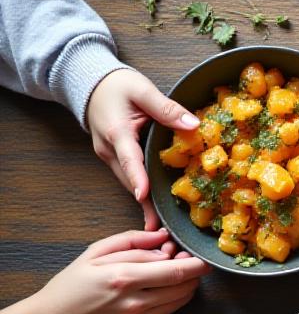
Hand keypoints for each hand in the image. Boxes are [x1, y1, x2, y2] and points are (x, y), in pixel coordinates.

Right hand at [28, 229, 209, 313]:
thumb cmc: (69, 285)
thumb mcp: (95, 253)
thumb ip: (132, 241)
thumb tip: (162, 237)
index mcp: (124, 277)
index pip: (176, 271)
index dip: (195, 262)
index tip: (200, 255)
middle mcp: (135, 301)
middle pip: (184, 286)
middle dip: (194, 272)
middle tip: (188, 260)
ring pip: (179, 300)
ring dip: (187, 285)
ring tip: (175, 271)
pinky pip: (167, 312)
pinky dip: (174, 298)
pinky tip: (164, 287)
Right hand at [86, 69, 199, 230]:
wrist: (90, 84)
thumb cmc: (116, 86)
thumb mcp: (143, 90)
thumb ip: (167, 108)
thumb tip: (193, 125)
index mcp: (117, 133)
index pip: (129, 159)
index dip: (138, 178)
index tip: (144, 196)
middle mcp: (110, 151)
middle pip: (130, 180)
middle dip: (145, 203)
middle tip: (161, 229)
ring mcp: (110, 157)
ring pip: (129, 182)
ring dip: (144, 202)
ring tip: (160, 229)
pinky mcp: (116, 159)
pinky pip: (131, 177)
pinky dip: (143, 191)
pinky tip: (155, 209)